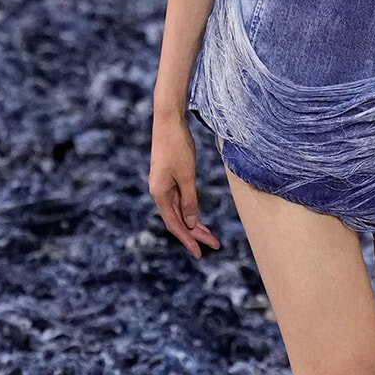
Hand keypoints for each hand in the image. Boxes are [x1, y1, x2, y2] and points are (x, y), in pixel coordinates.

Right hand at [149, 115, 220, 258]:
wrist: (168, 122)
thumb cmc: (177, 146)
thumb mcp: (187, 176)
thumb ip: (190, 200)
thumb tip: (192, 223)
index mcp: (160, 194)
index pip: (175, 224)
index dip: (188, 240)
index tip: (200, 253)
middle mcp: (159, 192)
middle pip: (178, 220)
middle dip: (195, 234)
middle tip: (214, 244)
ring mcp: (164, 186)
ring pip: (180, 211)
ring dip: (194, 224)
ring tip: (211, 236)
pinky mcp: (169, 178)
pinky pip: (180, 201)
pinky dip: (191, 210)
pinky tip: (199, 218)